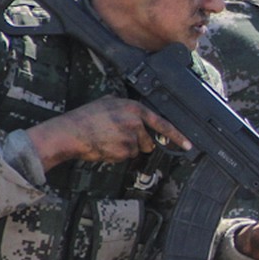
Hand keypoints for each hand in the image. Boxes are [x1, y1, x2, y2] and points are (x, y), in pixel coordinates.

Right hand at [27, 96, 190, 170]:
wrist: (70, 132)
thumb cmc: (85, 118)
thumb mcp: (107, 102)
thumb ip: (126, 107)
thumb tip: (136, 113)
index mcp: (134, 109)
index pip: (162, 124)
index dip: (177, 136)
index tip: (188, 145)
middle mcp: (136, 122)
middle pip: (148, 141)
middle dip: (137, 143)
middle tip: (116, 137)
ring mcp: (131, 137)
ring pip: (137, 150)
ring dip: (125, 149)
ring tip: (107, 140)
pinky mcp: (124, 151)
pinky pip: (126, 157)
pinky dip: (117, 156)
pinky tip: (105, 147)